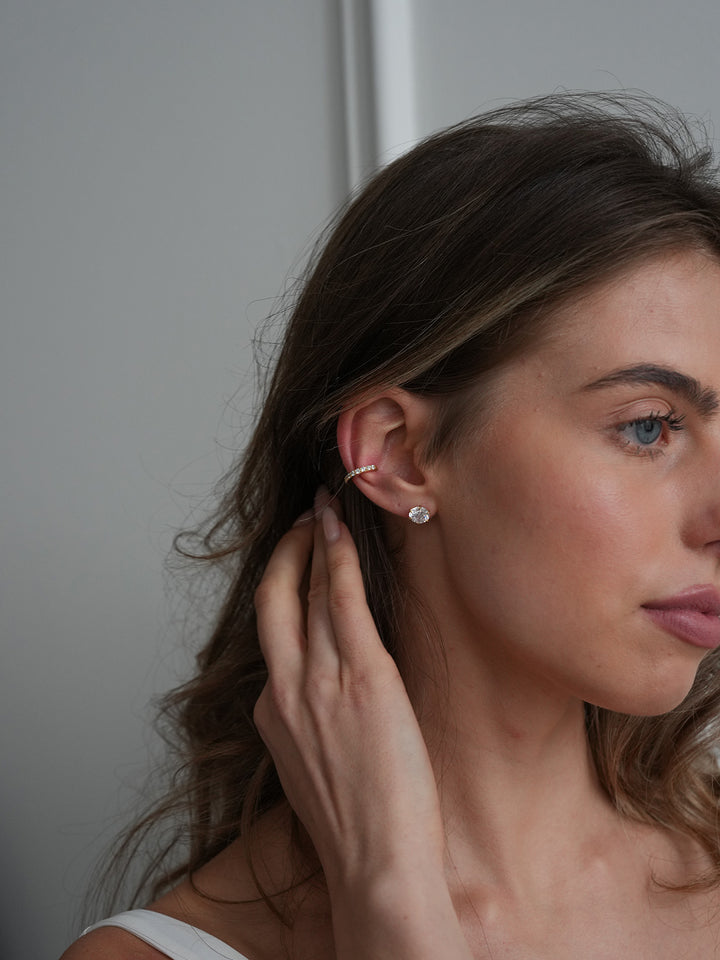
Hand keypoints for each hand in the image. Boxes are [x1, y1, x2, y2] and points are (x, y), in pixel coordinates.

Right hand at [253, 489, 444, 891]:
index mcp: (274, 715)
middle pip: (272, 601)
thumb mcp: (315, 771)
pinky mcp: (364, 677)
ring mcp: (321, 682)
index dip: (285, 592)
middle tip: (301, 523)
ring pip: (305, 592)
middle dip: (283, 554)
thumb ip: (313, 726)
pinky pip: (341, 601)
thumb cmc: (357, 829)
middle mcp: (288, 691)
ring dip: (314, 543)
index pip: (277, 637)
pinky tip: (340, 530)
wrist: (377, 867)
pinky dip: (337, 559)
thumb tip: (331, 698)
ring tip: (325, 512)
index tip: (295, 567)